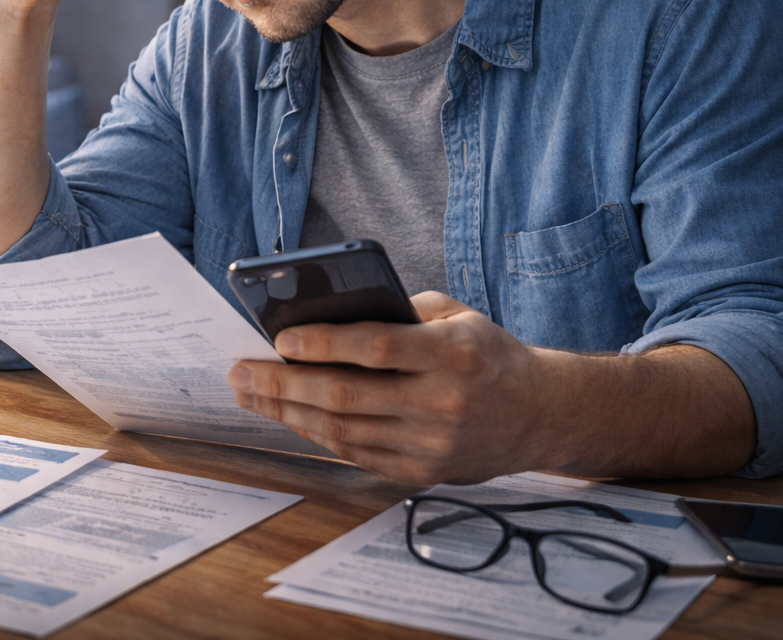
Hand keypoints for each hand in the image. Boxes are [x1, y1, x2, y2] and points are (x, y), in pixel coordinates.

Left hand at [227, 292, 554, 484]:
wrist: (541, 415)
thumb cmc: (487, 354)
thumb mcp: (457, 316)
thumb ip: (399, 311)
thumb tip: (327, 313)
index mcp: (453, 354)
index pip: (376, 347)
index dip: (323, 343)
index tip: (278, 337)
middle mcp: (443, 402)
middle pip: (347, 395)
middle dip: (283, 384)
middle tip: (241, 372)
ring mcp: (433, 443)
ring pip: (344, 430)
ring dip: (288, 412)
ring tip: (251, 394)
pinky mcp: (424, 471)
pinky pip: (357, 454)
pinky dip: (317, 435)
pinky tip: (289, 416)